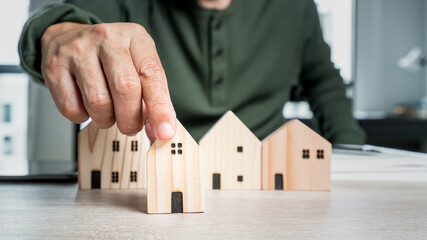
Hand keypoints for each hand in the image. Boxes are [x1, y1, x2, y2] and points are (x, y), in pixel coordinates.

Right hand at [41, 22, 175, 140]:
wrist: (69, 38)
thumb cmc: (111, 59)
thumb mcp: (138, 67)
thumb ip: (152, 97)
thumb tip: (161, 131)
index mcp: (135, 37)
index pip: (152, 75)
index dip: (160, 108)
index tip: (165, 132)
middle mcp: (107, 38)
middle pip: (125, 88)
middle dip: (131, 119)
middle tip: (131, 127)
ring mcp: (78, 49)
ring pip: (98, 102)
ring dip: (106, 119)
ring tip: (107, 111)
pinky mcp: (54, 65)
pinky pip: (72, 108)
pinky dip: (83, 116)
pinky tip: (86, 104)